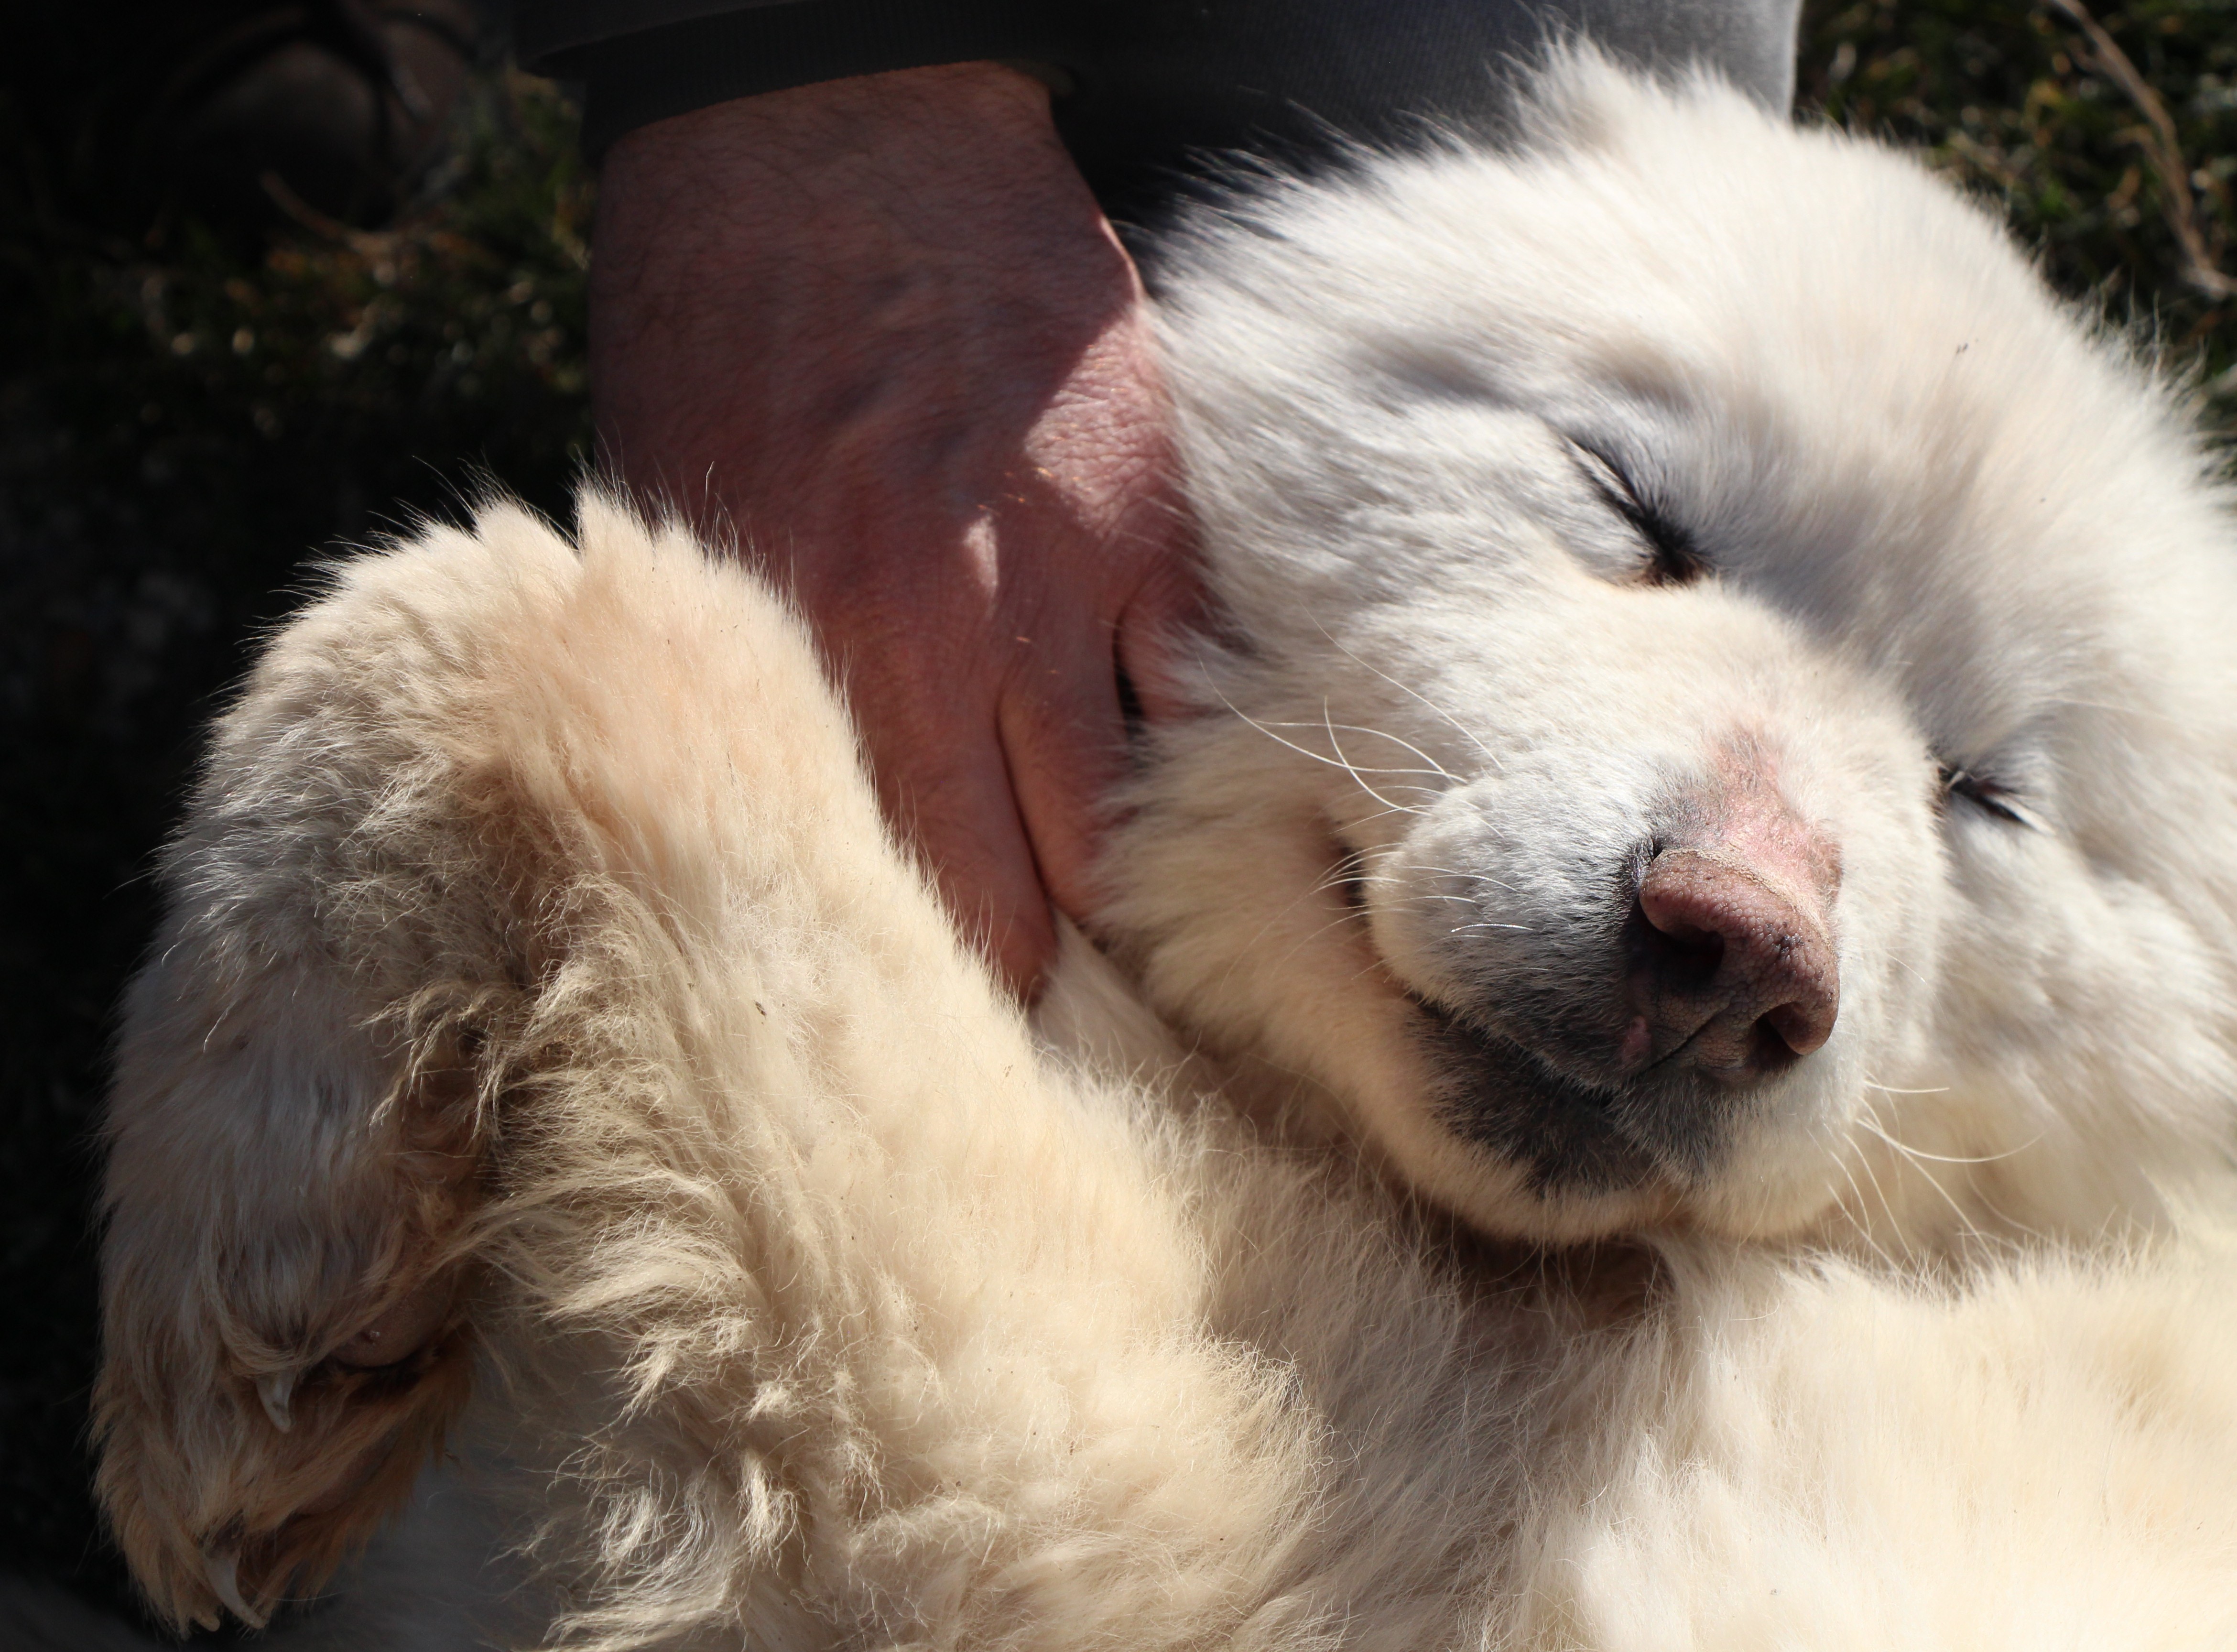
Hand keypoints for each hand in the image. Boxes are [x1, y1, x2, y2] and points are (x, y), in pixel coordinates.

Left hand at [589, 63, 1196, 997]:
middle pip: (1036, 901)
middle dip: (1052, 988)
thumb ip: (751, 700)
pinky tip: (1188, 816)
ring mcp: (1076, 580)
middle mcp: (950, 641)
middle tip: (1059, 1042)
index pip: (903, 910)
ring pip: (1136, 826)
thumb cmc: (724, 335)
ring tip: (1135, 961)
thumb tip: (795, 846)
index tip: (948, 1059)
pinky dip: (1199, 770)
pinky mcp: (1164, 520)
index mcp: (810, 658)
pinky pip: (1204, 699)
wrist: (830, 139)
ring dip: (1137, 904)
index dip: (937, 1008)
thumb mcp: (675, 533)